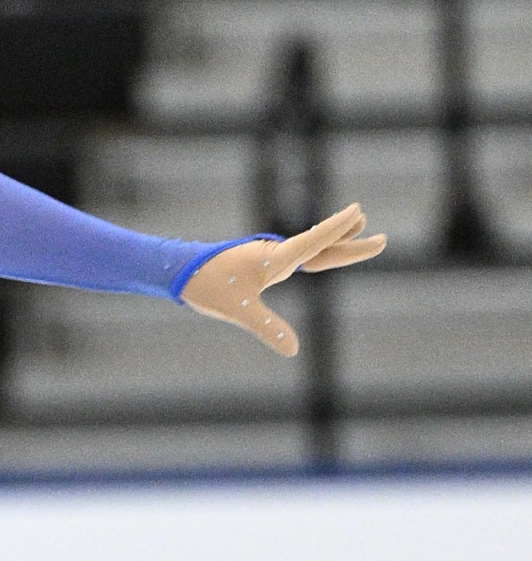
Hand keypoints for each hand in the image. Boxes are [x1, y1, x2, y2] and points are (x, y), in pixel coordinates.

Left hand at [179, 203, 385, 356]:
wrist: (179, 272)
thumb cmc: (208, 286)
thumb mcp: (240, 310)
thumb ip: (268, 328)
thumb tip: (293, 350)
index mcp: (274, 259)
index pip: (314, 241)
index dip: (337, 228)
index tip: (358, 211)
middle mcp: (275, 254)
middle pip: (321, 246)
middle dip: (350, 242)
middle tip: (382, 237)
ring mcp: (269, 258)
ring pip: (311, 248)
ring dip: (335, 241)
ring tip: (359, 228)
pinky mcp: (261, 264)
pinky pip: (297, 255)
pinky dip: (316, 251)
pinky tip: (318, 254)